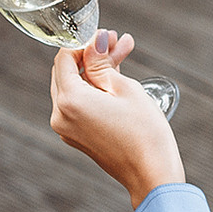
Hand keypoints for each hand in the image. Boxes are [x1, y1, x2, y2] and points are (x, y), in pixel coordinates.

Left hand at [50, 30, 184, 207]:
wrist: (152, 175)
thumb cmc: (144, 133)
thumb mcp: (124, 88)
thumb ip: (102, 62)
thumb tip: (94, 41)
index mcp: (69, 101)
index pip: (64, 58)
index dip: (85, 42)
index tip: (106, 36)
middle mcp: (60, 116)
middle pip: (67, 72)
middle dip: (91, 55)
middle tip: (116, 42)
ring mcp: (67, 129)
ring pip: (75, 88)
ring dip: (97, 71)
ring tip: (123, 54)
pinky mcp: (78, 137)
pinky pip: (80, 105)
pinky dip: (95, 90)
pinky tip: (117, 78)